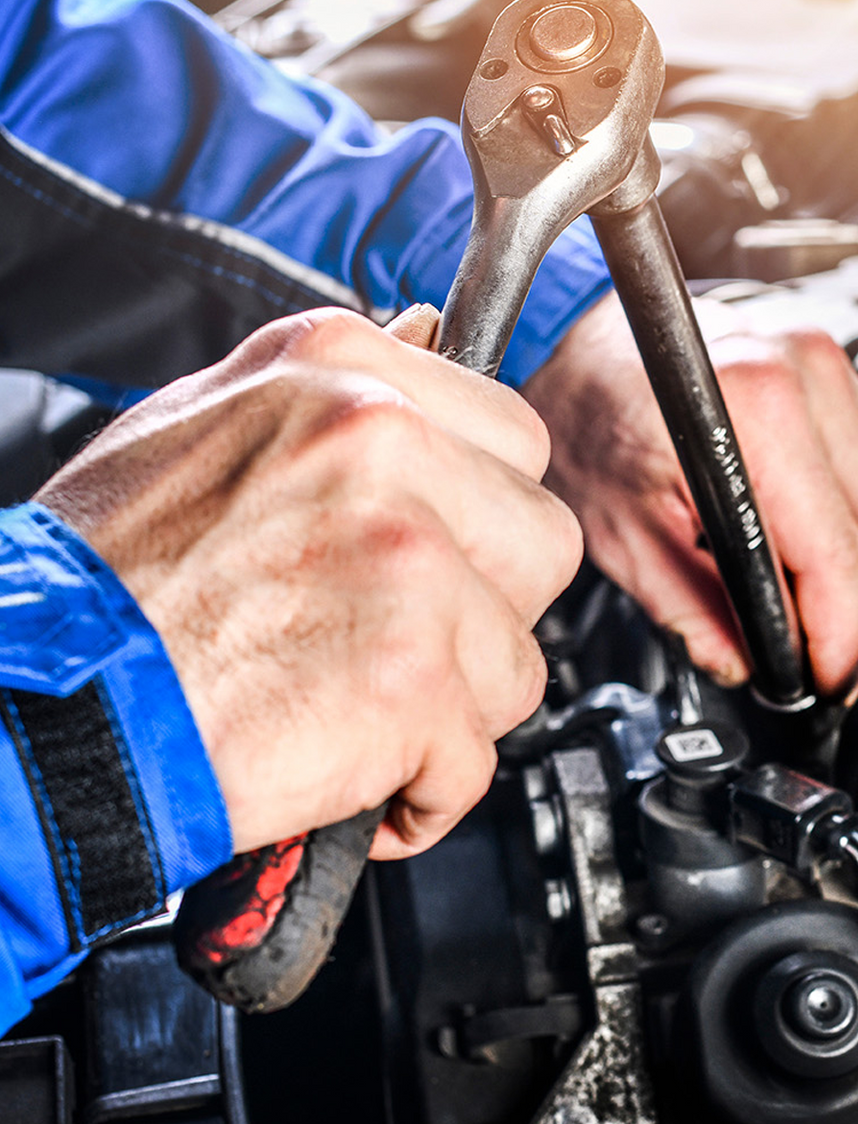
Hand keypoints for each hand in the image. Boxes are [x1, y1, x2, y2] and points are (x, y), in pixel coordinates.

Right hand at [36, 306, 582, 859]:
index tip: (439, 558)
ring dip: (452, 706)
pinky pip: (477, 757)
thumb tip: (428, 332)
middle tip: (396, 641)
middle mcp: (383, 448)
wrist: (30, 700)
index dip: (479, 521)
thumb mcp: (196, 424)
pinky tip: (351, 773)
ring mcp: (406, 561)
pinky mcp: (412, 677)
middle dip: (485, 611)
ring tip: (355, 708)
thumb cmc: (101, 581)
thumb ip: (332, 391)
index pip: (515, 440)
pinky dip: (422, 791)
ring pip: (520, 657)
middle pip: (541, 543)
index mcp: (343, 377)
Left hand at [522, 293, 857, 694]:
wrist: (585, 337)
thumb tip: (741, 662)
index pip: (834, 550)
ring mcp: (834, 368)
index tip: (824, 677)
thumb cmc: (591, 409)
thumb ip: (688, 604)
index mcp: (752, 407)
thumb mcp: (620, 525)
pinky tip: (851, 556)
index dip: (838, 633)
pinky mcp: (847, 375)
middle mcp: (807, 374)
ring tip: (844, 621)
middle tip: (837, 668)